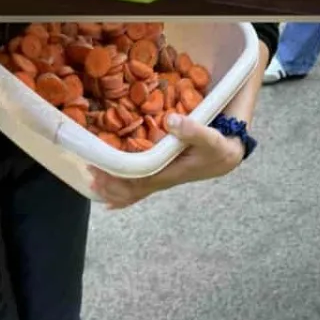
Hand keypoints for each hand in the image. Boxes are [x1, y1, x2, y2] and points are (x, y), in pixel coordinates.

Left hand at [89, 112, 244, 209]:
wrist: (229, 155)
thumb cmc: (219, 146)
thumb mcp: (211, 136)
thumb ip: (194, 129)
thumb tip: (171, 121)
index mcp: (169, 172)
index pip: (138, 181)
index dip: (117, 178)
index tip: (99, 169)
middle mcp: (163, 178)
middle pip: (131, 189)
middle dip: (109, 184)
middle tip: (89, 172)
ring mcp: (163, 177)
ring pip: (134, 190)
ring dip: (113, 188)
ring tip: (92, 182)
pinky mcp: (164, 173)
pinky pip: (140, 185)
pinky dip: (124, 191)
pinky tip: (110, 198)